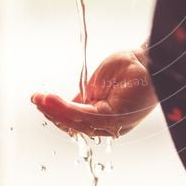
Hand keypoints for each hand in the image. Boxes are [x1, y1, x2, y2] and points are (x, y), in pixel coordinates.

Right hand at [31, 47, 157, 137]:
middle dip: (52, 114)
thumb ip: (83, 99)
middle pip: (74, 126)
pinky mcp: (116, 117)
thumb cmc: (129, 69)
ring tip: (40, 100)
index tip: (41, 102)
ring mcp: (113, 124)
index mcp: (106, 119)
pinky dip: (66, 109)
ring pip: (77, 123)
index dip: (57, 114)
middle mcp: (110, 126)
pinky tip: (52, 101)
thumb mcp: (97, 85)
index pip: (76, 122)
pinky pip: (85, 116)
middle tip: (36, 100)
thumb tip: (64, 107)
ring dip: (55, 111)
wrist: (148, 58)